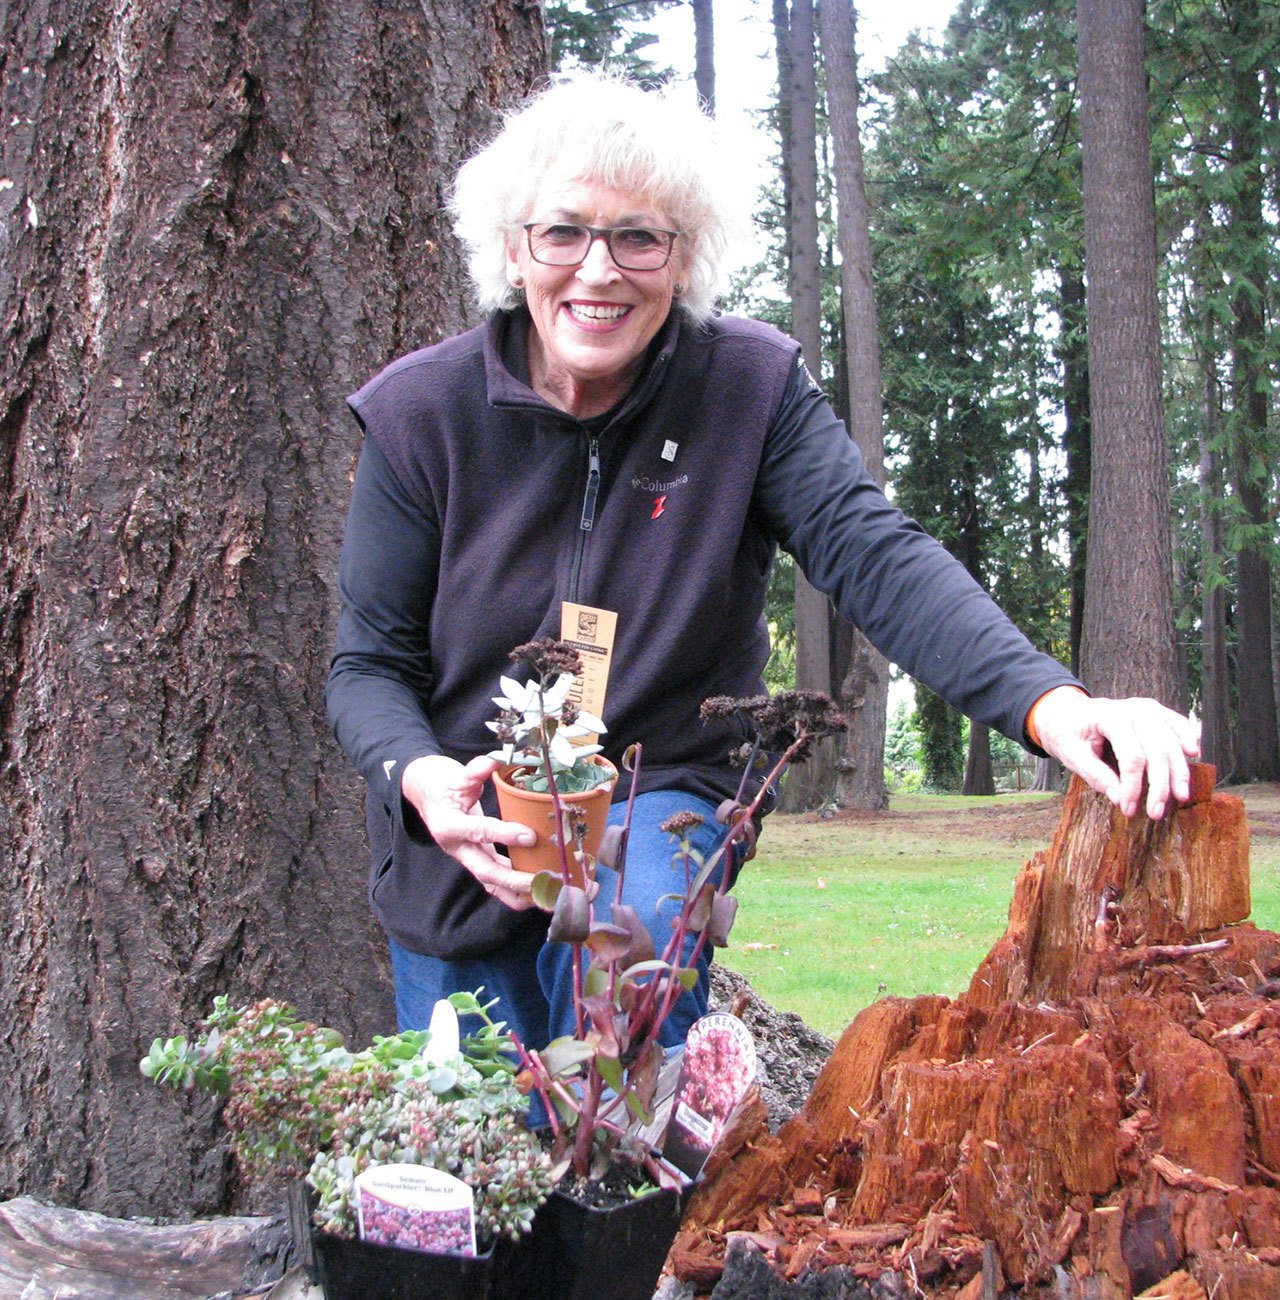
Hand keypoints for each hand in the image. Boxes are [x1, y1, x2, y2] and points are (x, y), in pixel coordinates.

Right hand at [401, 754, 536, 908]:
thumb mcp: (456, 775)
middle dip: (513, 880)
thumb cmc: (442, 784)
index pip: (480, 832)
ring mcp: (465, 857)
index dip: (505, 835)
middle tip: (540, 881)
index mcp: (448, 825)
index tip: (530, 836)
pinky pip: (494, 880)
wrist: (426, 795)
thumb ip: (475, 771)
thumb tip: (495, 760)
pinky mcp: (475, 859)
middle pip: (485, 871)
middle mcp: (456, 848)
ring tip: (543, 897)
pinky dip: (512, 889)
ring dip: (516, 892)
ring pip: (490, 882)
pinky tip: (534, 893)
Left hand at [1029, 687, 1200, 819]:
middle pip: (1157, 749)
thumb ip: (1095, 775)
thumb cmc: (1068, 734)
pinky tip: (1194, 753)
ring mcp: (1147, 708)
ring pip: (1172, 739)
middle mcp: (1133, 709)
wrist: (1068, 712)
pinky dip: (1188, 737)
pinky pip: (1177, 723)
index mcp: (1109, 717)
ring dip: (1180, 770)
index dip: (1133, 786)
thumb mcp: (1071, 755)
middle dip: (1160, 785)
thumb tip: (1119, 798)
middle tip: (1156, 812)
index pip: (1131, 756)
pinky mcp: (1155, 712)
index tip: (1128, 809)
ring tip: (1181, 796)